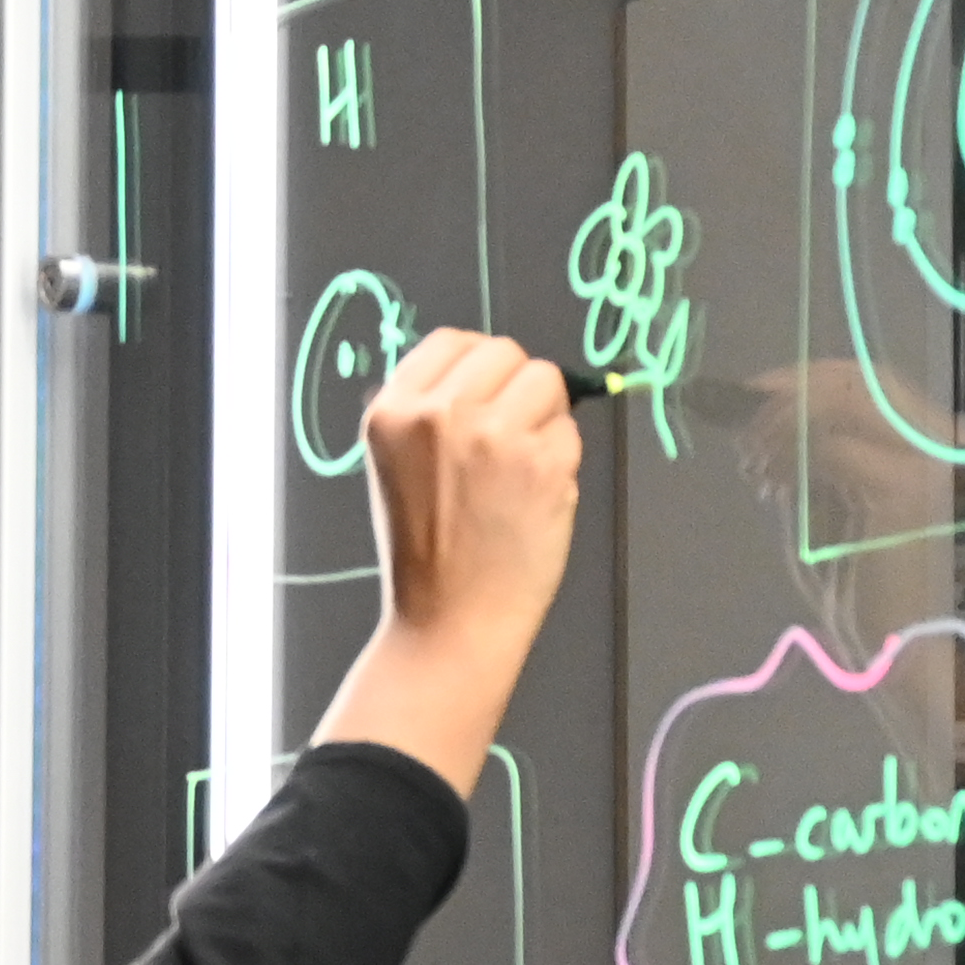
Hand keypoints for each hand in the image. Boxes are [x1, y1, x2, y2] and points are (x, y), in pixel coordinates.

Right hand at [313, 327, 581, 800]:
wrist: (448, 623)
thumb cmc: (427, 552)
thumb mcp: (399, 465)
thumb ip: (434, 412)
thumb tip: (494, 371)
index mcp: (393, 410)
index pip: (454, 342)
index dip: (480, 369)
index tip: (487, 400)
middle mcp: (441, 412)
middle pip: (508, 353)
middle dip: (517, 390)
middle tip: (506, 444)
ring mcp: (494, 435)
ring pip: (547, 382)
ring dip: (545, 420)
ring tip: (518, 473)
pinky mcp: (542, 463)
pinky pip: (570, 433)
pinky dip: (562, 460)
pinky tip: (535, 499)